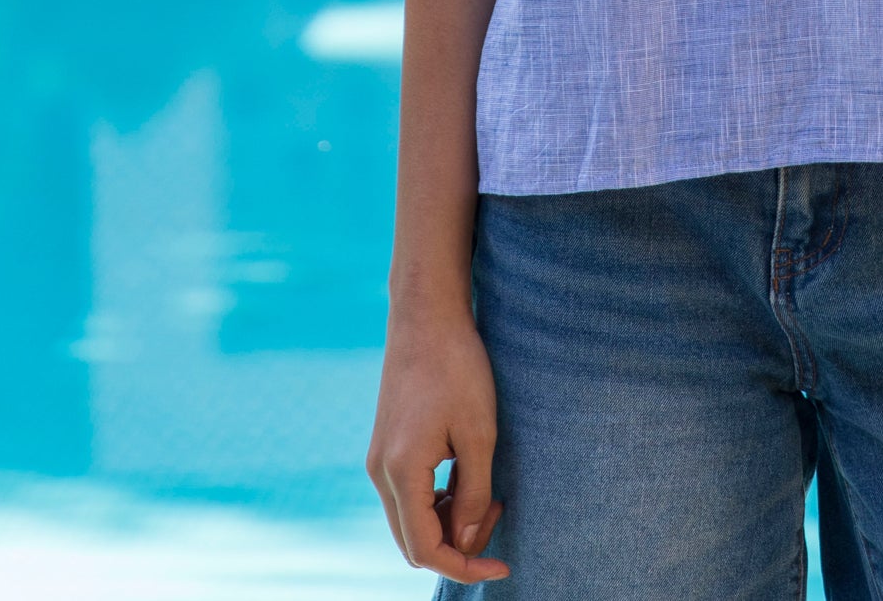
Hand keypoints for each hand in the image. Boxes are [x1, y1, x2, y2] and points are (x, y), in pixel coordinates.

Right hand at [367, 303, 509, 580]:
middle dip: (458, 545)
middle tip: (498, 515)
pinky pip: (407, 496)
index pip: (426, 549)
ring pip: (409, 521)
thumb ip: (472, 494)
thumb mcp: (478, 432)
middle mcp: (380, 472)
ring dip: (448, 523)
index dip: (466, 566)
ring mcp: (379, 459)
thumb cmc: (457, 368)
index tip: (503, 566)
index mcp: (401, 472)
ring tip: (489, 495)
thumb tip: (466, 541)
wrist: (426, 316)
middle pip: (413, 541)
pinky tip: (466, 481)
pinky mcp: (385, 447)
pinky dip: (436, 503)